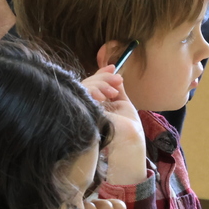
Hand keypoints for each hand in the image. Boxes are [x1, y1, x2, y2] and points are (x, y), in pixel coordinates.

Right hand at [81, 66, 145, 185]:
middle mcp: (88, 104)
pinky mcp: (81, 110)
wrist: (128, 142)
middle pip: (88, 83)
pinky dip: (92, 91)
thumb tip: (115, 74)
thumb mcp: (123, 104)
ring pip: (83, 86)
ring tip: (112, 93)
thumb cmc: (128, 128)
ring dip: (99, 84)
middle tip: (117, 79)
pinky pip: (81, 94)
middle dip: (103, 78)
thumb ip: (117, 89)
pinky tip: (104, 96)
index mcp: (98, 103)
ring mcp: (83, 107)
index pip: (94, 83)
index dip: (101, 74)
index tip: (112, 67)